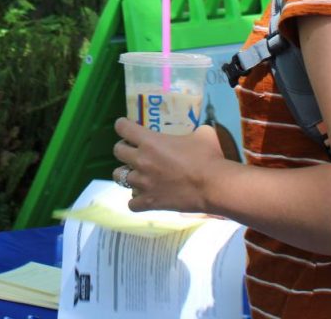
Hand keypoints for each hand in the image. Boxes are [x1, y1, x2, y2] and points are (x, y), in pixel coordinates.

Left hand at [112, 118, 228, 213]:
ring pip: (119, 177)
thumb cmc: (208, 156)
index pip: (122, 127)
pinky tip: (145, 196)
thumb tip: (199, 130)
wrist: (213, 185)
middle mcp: (140, 160)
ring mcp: (142, 183)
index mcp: (149, 141)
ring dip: (127, 174)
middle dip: (124, 149)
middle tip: (134, 151)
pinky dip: (136, 200)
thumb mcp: (202, 134)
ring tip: (138, 174)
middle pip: (117, 151)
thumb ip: (193, 130)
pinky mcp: (149, 202)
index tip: (127, 127)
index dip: (123, 125)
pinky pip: (131, 203)